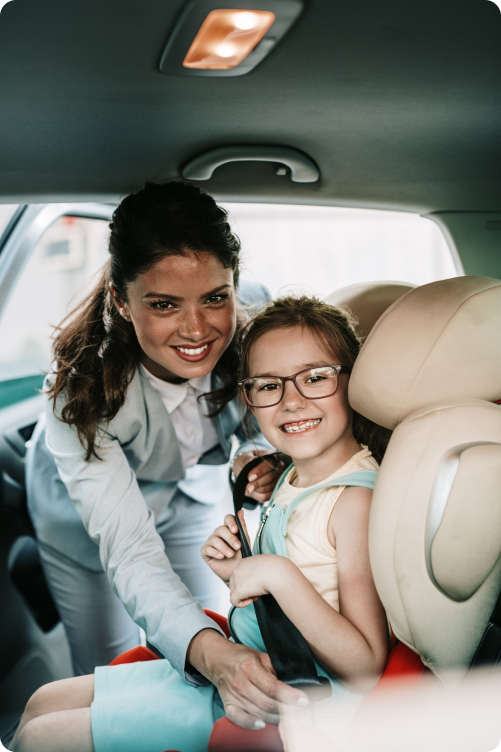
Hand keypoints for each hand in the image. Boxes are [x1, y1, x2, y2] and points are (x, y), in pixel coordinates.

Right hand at [187, 630, 308, 728]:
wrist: (218, 660)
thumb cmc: (242, 657)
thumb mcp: (261, 656)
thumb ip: (276, 669)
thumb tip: (295, 682)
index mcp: (250, 668)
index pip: (273, 687)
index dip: (290, 696)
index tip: (303, 700)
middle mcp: (241, 683)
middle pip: (267, 704)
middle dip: (287, 709)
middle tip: (300, 711)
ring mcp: (234, 696)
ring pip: (259, 713)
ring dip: (276, 718)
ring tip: (291, 718)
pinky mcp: (228, 706)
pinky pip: (239, 719)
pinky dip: (251, 724)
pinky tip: (263, 725)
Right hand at [201, 511, 249, 583]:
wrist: (236, 572)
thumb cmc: (241, 556)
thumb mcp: (244, 542)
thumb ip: (242, 527)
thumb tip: (241, 511)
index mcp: (229, 528)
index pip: (227, 518)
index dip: (231, 522)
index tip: (236, 530)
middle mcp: (219, 533)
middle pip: (221, 529)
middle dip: (230, 538)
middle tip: (238, 547)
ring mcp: (211, 542)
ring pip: (214, 539)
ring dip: (224, 547)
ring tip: (231, 555)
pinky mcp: (205, 551)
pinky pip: (207, 548)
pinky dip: (215, 552)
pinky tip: (221, 557)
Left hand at [230, 555, 287, 607]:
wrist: (276, 572)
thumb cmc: (275, 569)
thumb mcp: (265, 566)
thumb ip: (258, 571)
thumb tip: (258, 579)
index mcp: (244, 562)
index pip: (240, 575)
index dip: (248, 582)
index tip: (258, 584)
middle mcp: (237, 569)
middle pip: (235, 584)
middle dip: (246, 589)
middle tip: (258, 590)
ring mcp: (236, 579)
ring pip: (234, 593)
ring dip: (245, 596)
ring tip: (257, 594)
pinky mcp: (238, 590)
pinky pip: (234, 601)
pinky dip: (243, 603)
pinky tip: (253, 599)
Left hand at [233, 449, 286, 502]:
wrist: (243, 470)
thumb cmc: (245, 462)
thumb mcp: (243, 458)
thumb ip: (247, 459)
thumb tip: (253, 459)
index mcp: (272, 456)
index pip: (269, 464)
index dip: (259, 471)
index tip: (249, 477)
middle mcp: (278, 467)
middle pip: (270, 477)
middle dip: (257, 483)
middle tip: (247, 487)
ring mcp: (279, 479)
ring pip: (270, 488)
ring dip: (257, 490)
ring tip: (248, 488)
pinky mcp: (275, 490)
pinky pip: (268, 496)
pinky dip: (259, 495)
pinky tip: (253, 492)